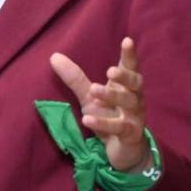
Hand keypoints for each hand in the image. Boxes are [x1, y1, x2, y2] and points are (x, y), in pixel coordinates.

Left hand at [49, 37, 151, 172]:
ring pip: (129, 103)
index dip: (130, 55)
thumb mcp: (89, 97)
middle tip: (110, 71)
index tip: (127, 40)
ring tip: (94, 89)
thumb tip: (54, 56)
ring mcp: (135, 117)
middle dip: (125, 76)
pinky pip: (119, 128)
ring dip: (112, 96)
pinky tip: (87, 119)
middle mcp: (134, 98)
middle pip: (136, 83)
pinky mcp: (131, 135)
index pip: (130, 68)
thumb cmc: (108, 116)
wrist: (123, 150)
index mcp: (125, 86)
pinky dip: (103, 124)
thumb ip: (75, 78)